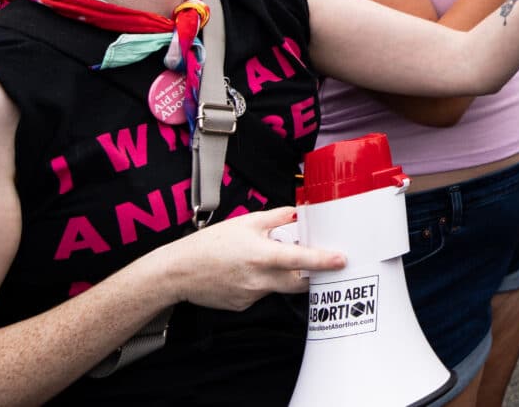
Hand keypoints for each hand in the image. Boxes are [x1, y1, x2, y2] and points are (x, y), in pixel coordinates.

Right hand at [156, 208, 345, 310]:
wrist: (176, 272)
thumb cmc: (209, 244)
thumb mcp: (245, 222)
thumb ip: (278, 217)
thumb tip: (301, 213)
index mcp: (261, 256)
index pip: (300, 260)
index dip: (323, 261)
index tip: (342, 261)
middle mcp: (259, 280)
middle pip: (298, 282)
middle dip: (310, 273)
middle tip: (313, 261)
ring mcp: (251, 296)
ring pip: (279, 286)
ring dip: (280, 274)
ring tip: (260, 259)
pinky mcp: (242, 306)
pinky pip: (261, 293)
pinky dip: (262, 283)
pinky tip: (245, 272)